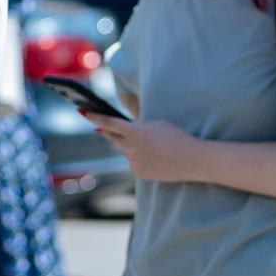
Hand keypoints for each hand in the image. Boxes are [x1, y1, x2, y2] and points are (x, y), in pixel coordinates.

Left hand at [83, 112, 200, 180]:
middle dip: (107, 131)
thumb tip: (122, 101)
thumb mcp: (157, 121)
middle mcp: (131, 148)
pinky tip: (154, 157)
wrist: (193, 160)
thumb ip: (136, 114)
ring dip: (130, 145)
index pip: (108, 122)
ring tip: (150, 144)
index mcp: (136, 132)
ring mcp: (133, 162)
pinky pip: (134, 162)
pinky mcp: (138, 173)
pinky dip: (139, 158)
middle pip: (111, 137)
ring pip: (125, 151)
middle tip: (99, 126)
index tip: (82, 111)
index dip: (94, 117)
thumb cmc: (177, 136)